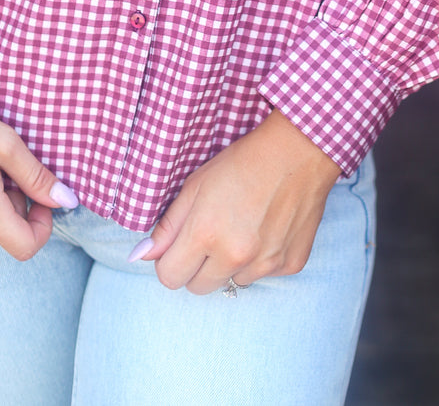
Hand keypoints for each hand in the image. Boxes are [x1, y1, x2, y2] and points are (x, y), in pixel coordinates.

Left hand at [140, 109, 340, 294]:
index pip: (169, 277)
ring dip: (231, 263)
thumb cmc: (243, 161)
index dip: (172, 259)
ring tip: (245, 225)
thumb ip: (167, 226)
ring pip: (232, 281)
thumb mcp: (196, 185)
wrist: (299, 150)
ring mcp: (265, 264)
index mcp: (205, 234)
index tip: (183, 241)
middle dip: (199, 266)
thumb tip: (139, 257)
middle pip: (198, 287)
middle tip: (214, 232)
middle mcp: (235, 256)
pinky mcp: (290, 265)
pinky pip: (264, 275)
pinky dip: (262, 259)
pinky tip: (268, 227)